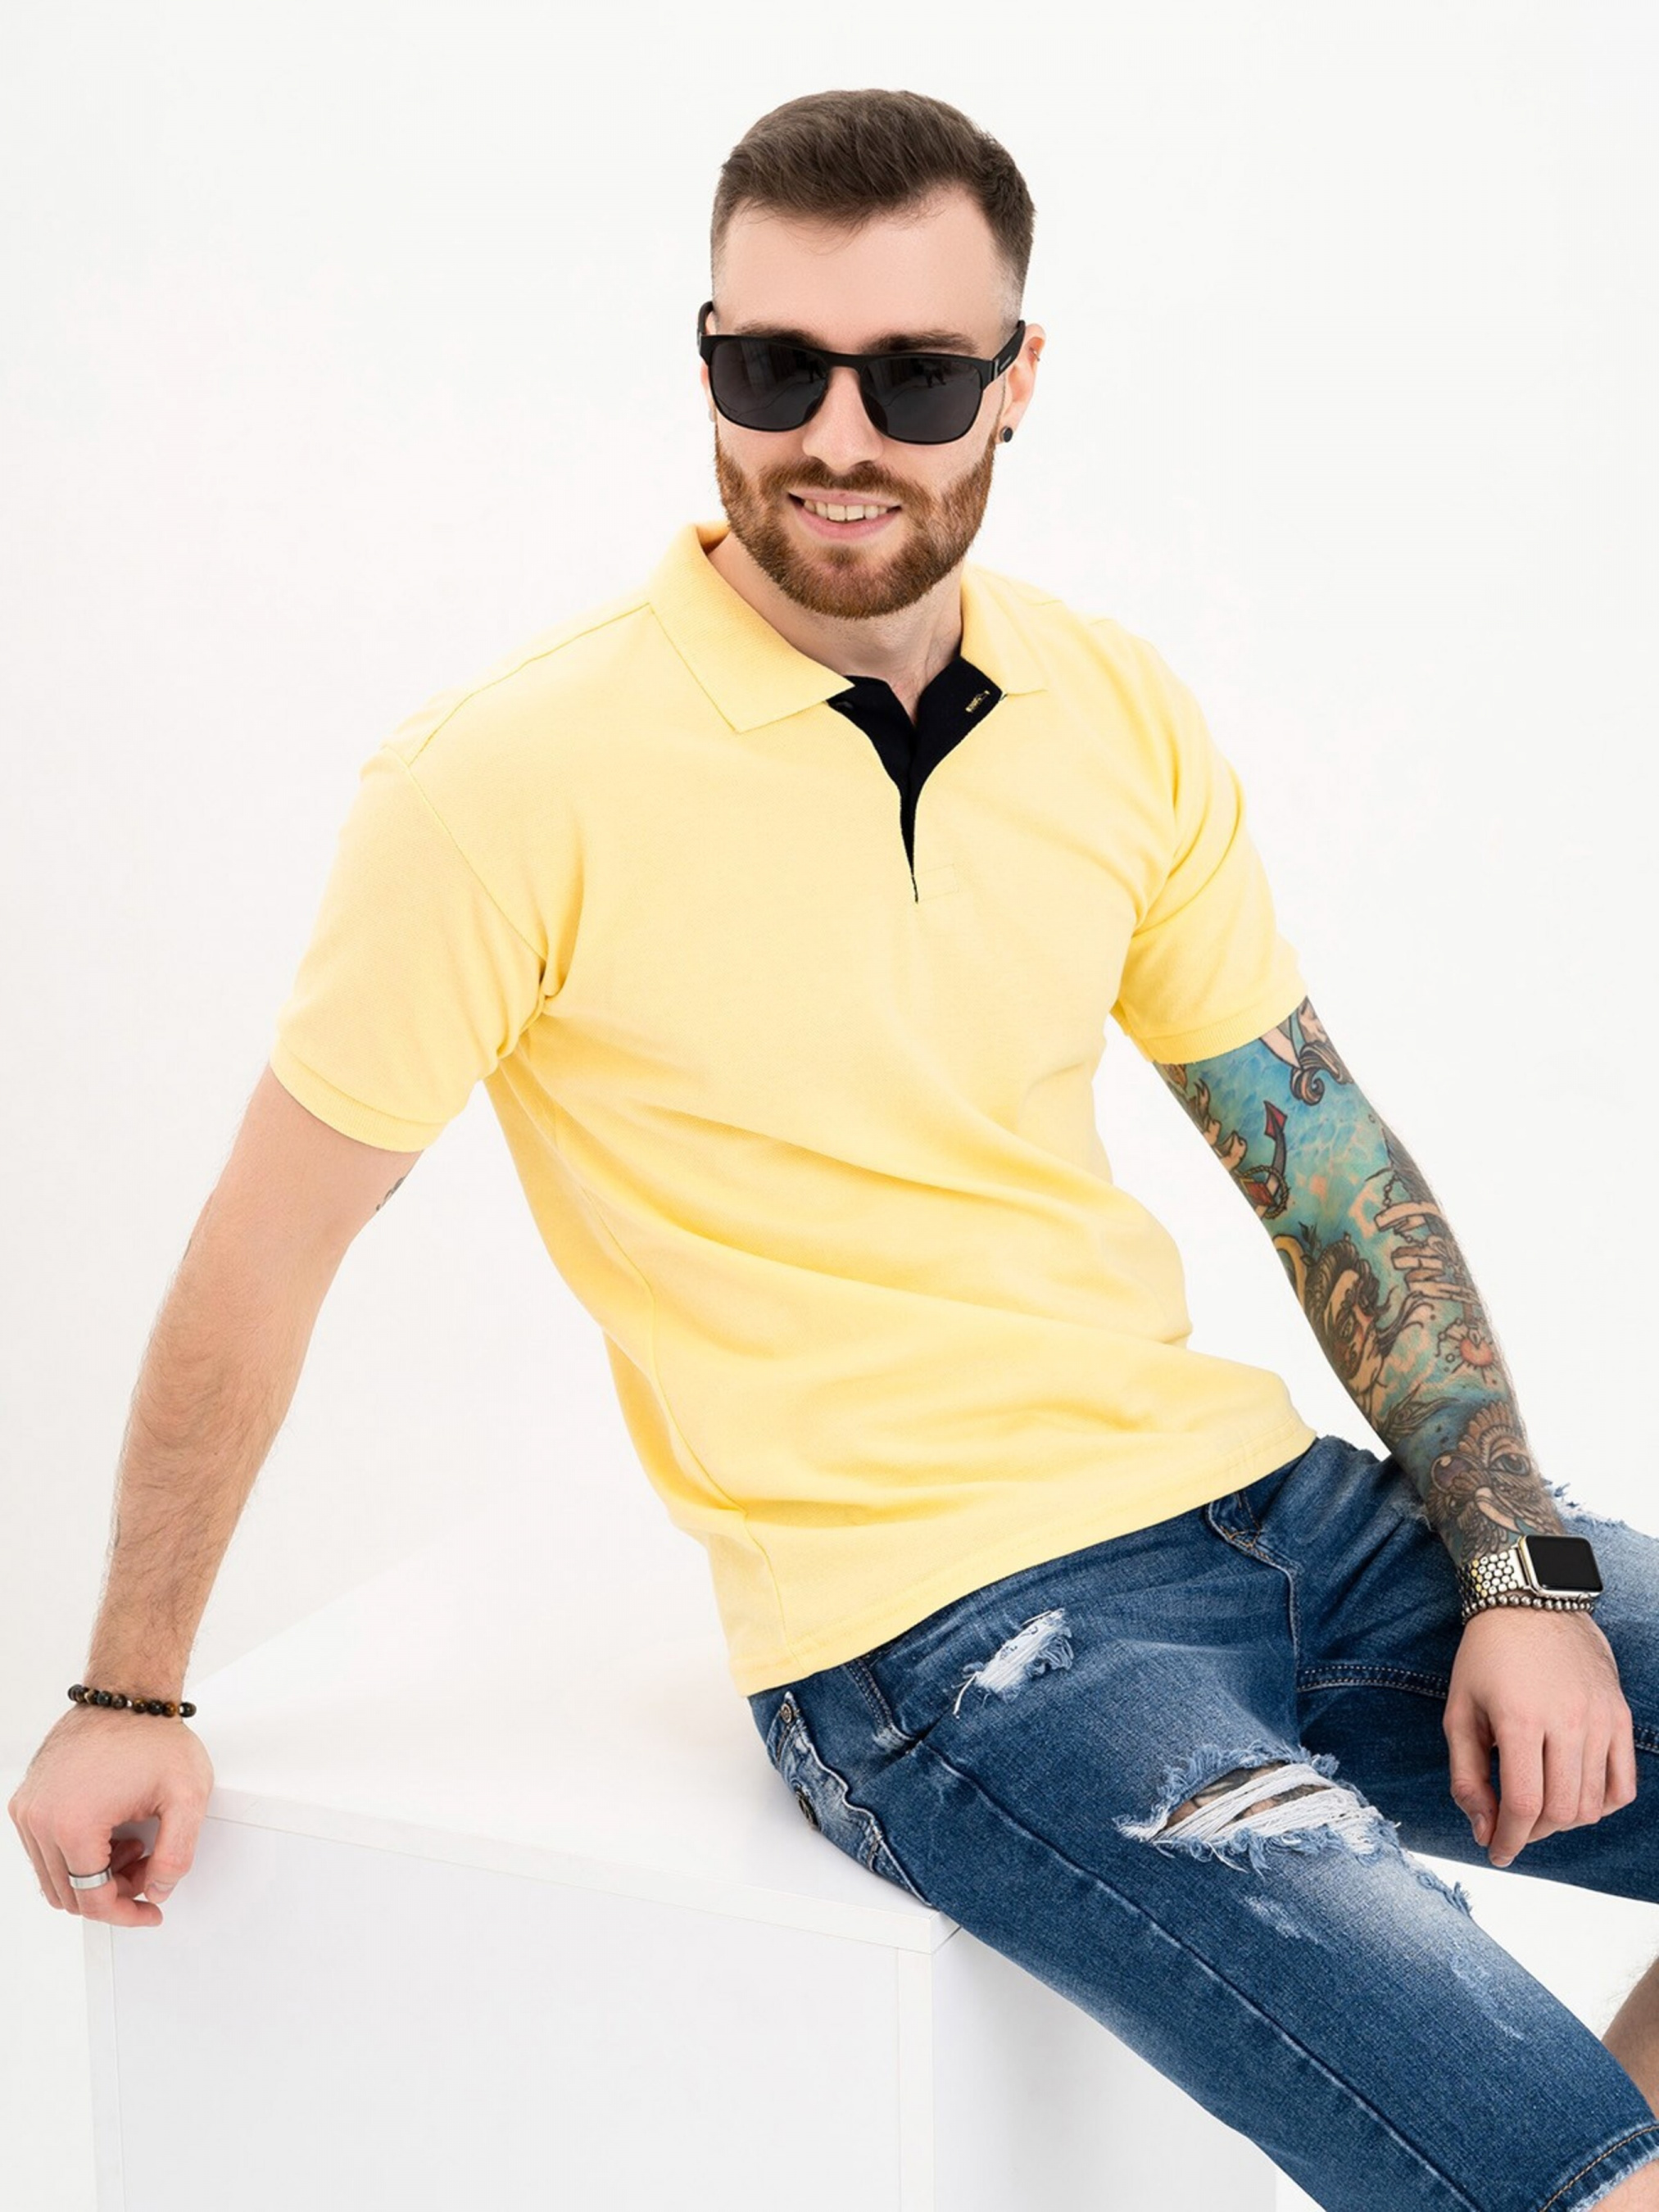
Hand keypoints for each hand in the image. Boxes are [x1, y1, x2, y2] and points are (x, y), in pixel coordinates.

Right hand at [7, 1703, 213, 1924]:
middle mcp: (39, 1819)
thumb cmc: (153, 1736)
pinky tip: (112, 1833)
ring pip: (54, 1876)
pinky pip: (45, 1851)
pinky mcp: (27, 1799)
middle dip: (113, 1893)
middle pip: (69, 1893)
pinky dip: (77, 1855)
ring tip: (133, 1844)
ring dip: (95, 1874)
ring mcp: (28, 1809)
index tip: (151, 1910)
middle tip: (149, 1869)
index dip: (126, 1914)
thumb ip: (177, 1855)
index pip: (92, 1900)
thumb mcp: (187, 1797)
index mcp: (73, 1825)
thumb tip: (157, 1891)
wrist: (127, 1693)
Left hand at [1444, 1605, 1636, 1868]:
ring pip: (1592, 1805)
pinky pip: (1622, 1785)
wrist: (1531, 1603)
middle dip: (1533, 1834)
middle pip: (1561, 1811)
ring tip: (1537, 1810)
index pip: (1525, 1805)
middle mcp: (1567, 1722)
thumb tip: (1482, 1828)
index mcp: (1520, 1720)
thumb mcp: (1458, 1711)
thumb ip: (1465, 1775)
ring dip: (1563, 1822)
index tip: (1496, 1851)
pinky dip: (1601, 1805)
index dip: (1509, 1840)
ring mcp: (1601, 1720)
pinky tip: (1574, 1797)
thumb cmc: (1486, 1657)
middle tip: (1513, 1828)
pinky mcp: (1620, 1718)